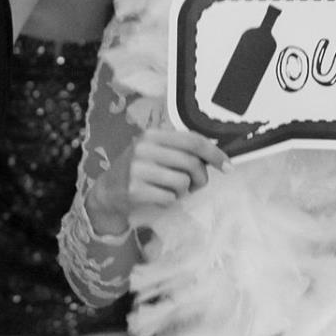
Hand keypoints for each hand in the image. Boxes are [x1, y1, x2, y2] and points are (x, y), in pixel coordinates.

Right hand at [97, 126, 229, 230]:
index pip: (193, 141)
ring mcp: (137, 169)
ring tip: (172, 190)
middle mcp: (144, 148)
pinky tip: (159, 197)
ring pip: (183, 182)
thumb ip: (182, 150)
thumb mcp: (156, 152)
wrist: (108, 192)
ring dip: (183, 191)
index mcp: (153, 135)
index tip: (228, 166)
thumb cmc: (140, 170)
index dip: (214, 153)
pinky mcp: (135, 189)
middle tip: (196, 185)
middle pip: (191, 163)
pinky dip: (170, 201)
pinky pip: (170, 197)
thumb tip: (217, 156)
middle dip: (201, 178)